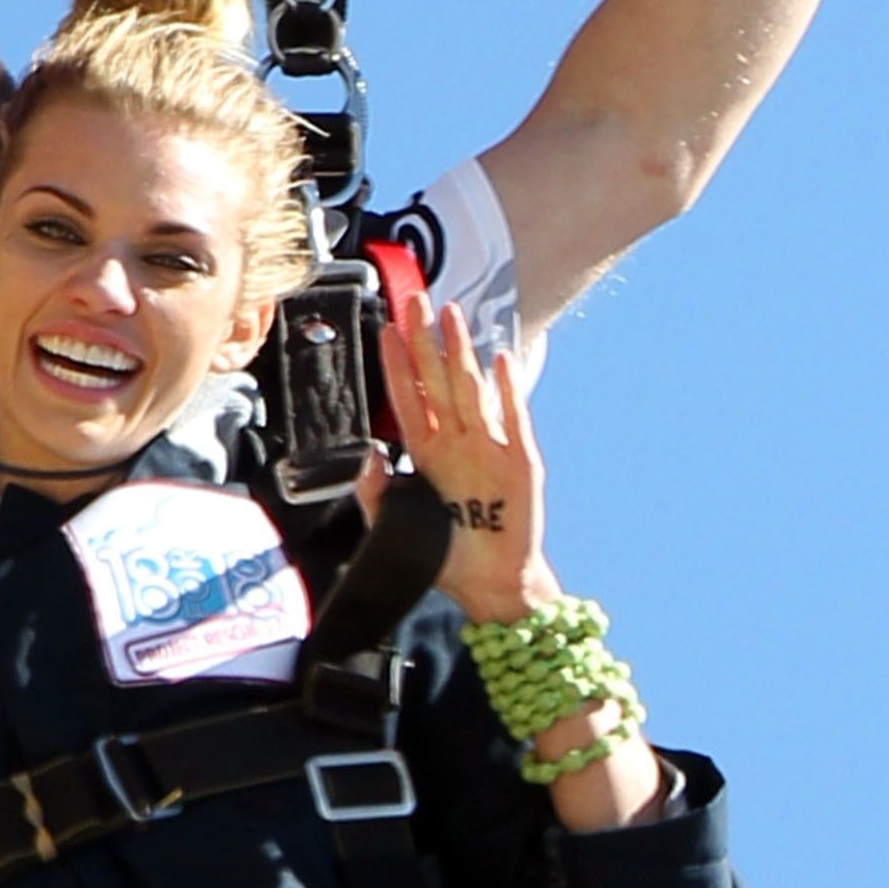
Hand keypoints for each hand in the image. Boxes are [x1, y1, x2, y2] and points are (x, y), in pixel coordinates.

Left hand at [367, 294, 558, 624]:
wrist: (491, 586)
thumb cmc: (446, 558)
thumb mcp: (398, 528)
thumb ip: (377, 493)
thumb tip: (369, 455)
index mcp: (428, 454)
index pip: (408, 399)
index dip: (397, 366)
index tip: (386, 331)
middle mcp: (457, 443)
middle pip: (438, 382)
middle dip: (426, 342)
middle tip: (416, 301)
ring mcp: (490, 449)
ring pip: (470, 390)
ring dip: (461, 353)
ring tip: (452, 316)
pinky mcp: (520, 463)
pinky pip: (513, 420)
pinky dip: (508, 392)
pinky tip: (499, 361)